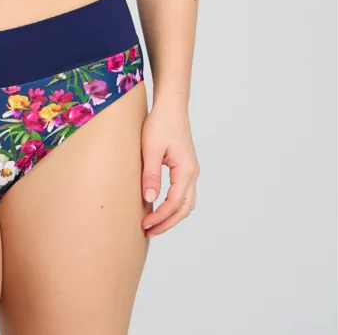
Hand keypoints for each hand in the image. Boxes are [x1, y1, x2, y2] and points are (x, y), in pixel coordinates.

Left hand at [140, 100, 198, 236]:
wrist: (171, 105)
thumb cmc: (160, 123)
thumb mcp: (151, 149)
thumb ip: (151, 174)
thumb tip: (149, 200)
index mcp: (185, 170)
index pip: (174, 204)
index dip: (160, 217)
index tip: (144, 225)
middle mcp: (192, 173)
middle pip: (184, 208)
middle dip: (167, 223)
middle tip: (148, 232)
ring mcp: (191, 170)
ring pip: (186, 202)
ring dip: (171, 216)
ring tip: (153, 224)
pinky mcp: (185, 166)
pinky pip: (183, 193)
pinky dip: (173, 205)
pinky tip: (158, 206)